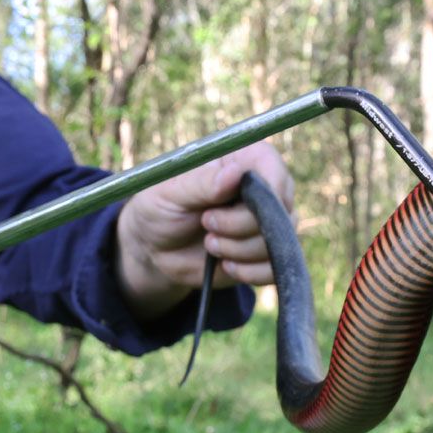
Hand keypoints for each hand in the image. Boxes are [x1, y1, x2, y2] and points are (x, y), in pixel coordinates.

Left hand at [115, 142, 293, 319]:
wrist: (156, 248)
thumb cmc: (160, 208)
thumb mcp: (169, 192)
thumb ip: (202, 183)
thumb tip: (235, 174)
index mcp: (237, 160)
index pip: (269, 163)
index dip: (268, 185)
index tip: (248, 204)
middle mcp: (260, 189)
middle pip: (277, 208)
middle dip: (239, 225)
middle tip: (206, 223)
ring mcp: (266, 223)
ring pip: (275, 241)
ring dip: (238, 250)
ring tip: (209, 244)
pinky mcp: (265, 254)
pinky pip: (275, 268)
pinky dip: (249, 272)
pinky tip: (225, 265)